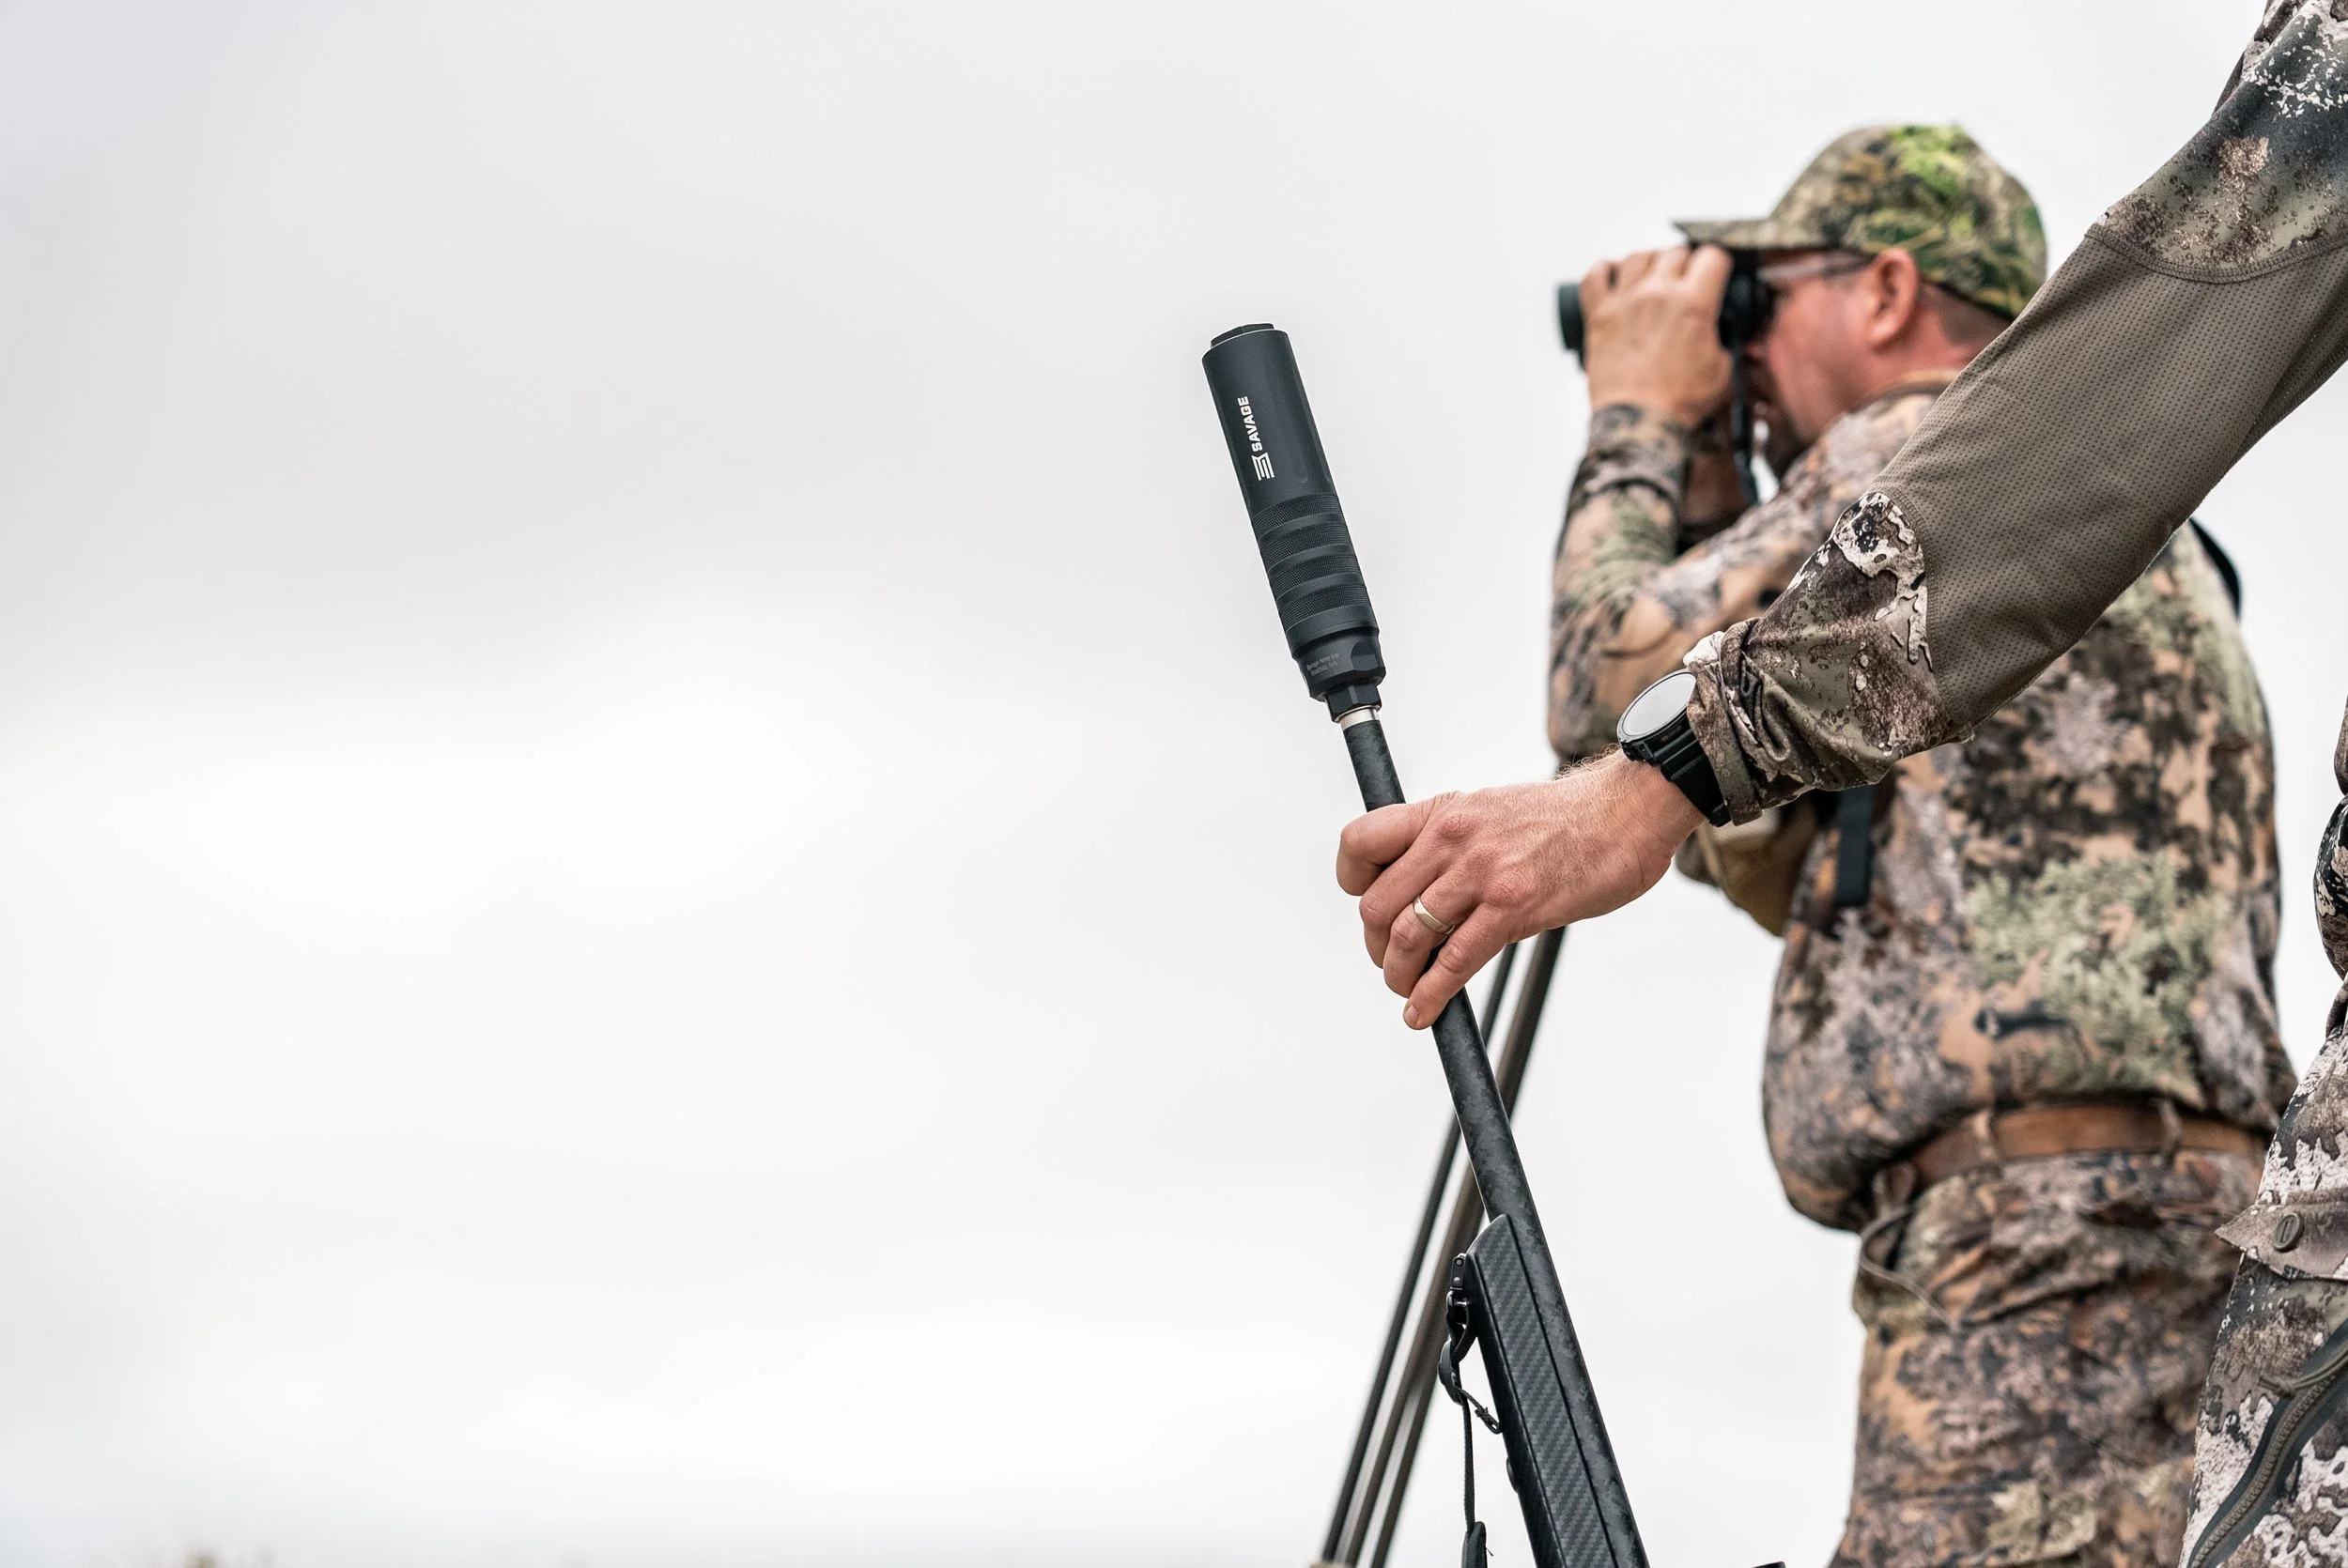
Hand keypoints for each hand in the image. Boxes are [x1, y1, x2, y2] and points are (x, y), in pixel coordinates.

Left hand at [1335, 754, 1702, 1027]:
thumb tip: (1420, 887)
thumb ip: (1448, 842)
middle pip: (1375, 905)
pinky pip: (1453, 962)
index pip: (1359, 842)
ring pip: (1406, 937)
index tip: (1363, 906)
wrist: (1625, 812)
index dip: (1351, 883)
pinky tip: (1424, 1013)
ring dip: (1399, 976)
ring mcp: (1481, 873)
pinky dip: (1430, 996)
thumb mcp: (1488, 809)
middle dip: (1376, 946)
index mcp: (1441, 811)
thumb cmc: (1563, 818)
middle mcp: (1451, 838)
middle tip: (1393, 963)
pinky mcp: (1513, 908)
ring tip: (1408, 991)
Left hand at [1580, 246, 1734, 429]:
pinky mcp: (1598, 315)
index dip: (1717, 264)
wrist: (1639, 422)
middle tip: (1686, 281)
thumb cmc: (1678, 403)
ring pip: (1637, 256)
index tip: (1715, 275)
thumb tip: (1734, 337)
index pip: (1712, 256)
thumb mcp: (1724, 373)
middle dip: (1685, 263)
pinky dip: (1603, 270)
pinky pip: (1594, 275)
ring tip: (1653, 277)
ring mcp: (1624, 301)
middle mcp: (1657, 293)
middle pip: (1675, 252)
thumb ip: (1731, 345)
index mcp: (1693, 303)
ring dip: (1649, 262)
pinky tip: (1613, 276)